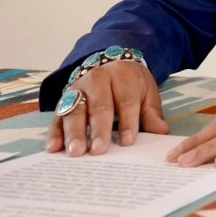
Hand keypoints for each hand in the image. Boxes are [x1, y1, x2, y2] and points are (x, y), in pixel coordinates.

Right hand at [46, 60, 168, 155]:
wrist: (111, 65)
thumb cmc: (131, 84)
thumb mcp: (147, 91)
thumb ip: (151, 112)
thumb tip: (161, 132)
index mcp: (122, 75)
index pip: (126, 99)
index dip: (127, 120)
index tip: (127, 141)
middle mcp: (97, 79)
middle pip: (98, 105)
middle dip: (98, 128)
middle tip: (98, 150)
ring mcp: (78, 89)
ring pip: (75, 110)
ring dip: (74, 132)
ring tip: (75, 151)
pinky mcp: (63, 101)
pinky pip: (57, 117)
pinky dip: (55, 133)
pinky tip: (54, 148)